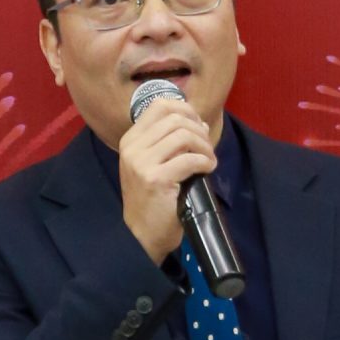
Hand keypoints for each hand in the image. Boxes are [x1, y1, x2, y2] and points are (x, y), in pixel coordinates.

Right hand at [117, 96, 215, 262]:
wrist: (141, 234)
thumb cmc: (151, 199)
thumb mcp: (151, 164)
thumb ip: (167, 142)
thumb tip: (198, 122)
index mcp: (130, 140)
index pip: (159, 105)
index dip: (185, 109)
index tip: (198, 125)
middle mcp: (132, 147)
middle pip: (175, 118)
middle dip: (199, 130)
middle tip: (207, 147)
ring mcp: (141, 163)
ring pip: (183, 135)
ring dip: (204, 146)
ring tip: (209, 160)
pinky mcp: (156, 179)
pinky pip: (189, 159)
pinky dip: (205, 162)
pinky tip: (207, 169)